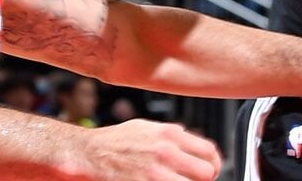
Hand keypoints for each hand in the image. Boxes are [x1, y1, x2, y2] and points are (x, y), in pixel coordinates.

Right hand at [73, 119, 220, 180]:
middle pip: (206, 173)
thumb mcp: (145, 127)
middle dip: (204, 180)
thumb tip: (188, 138)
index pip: (209, 151)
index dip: (213, 164)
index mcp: (169, 135)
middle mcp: (166, 152)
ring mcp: (155, 173)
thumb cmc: (114, 142)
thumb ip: (170, 133)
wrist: (88, 154)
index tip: (211, 170)